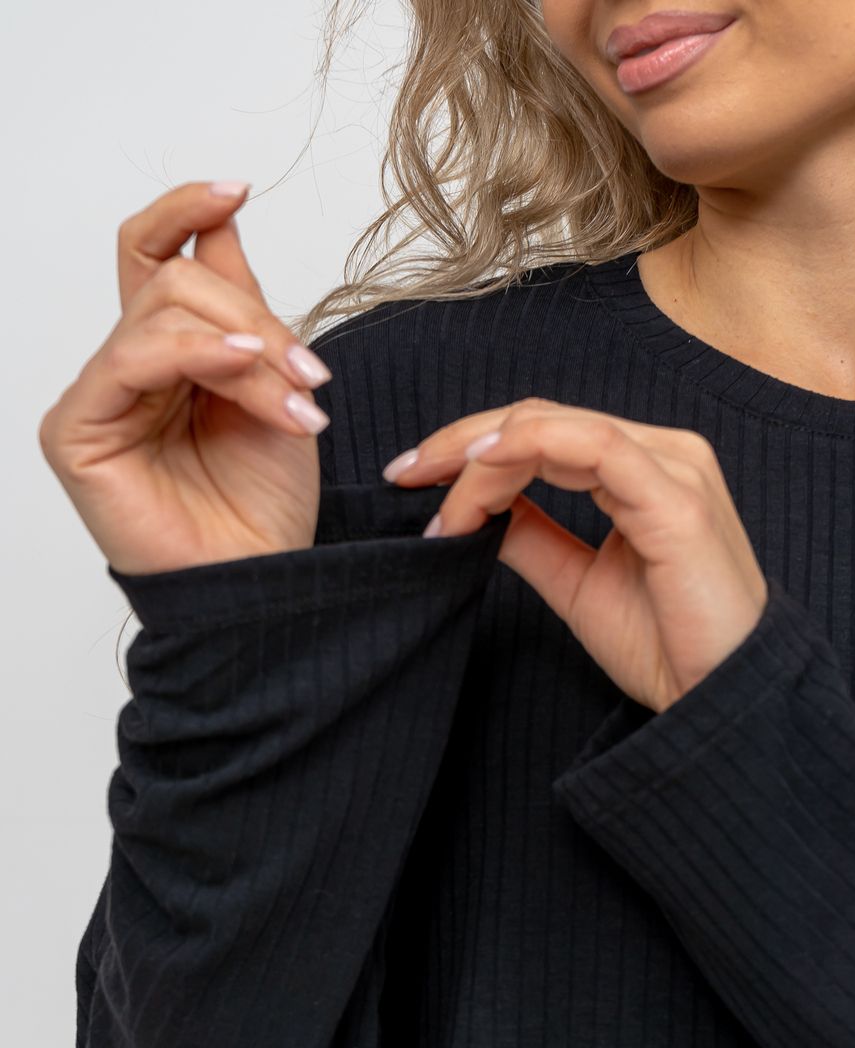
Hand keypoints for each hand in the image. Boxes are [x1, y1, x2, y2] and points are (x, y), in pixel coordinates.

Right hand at [37, 180, 334, 577]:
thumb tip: (224, 221)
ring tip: (296, 400)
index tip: (236, 187)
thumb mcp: (275, 387)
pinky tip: (243, 368)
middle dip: (254, 316)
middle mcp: (130, 371)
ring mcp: (99, 399)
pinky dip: (195, 352)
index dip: (186, 210)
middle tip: (308, 376)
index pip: (154, 256)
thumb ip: (243, 308)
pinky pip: (129, 358)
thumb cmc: (266, 505)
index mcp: (172, 356)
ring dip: (245, 346)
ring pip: (161, 313)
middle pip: (174, 281)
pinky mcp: (77, 432)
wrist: (265, 583)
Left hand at [383, 397, 768, 713]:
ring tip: (433, 485)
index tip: (412, 481)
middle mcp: (662, 453)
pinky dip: (530, 447)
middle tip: (404, 473)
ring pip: (557, 427)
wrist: (721, 701)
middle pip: (541, 419)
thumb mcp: (576, 584)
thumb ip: (532, 537)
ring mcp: (674, 468)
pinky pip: (594, 447)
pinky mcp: (678, 498)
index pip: (542, 433)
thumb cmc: (667, 646)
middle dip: (462, 443)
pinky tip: (482, 466)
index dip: (470, 448)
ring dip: (482, 452)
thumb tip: (475, 510)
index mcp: (642, 469)